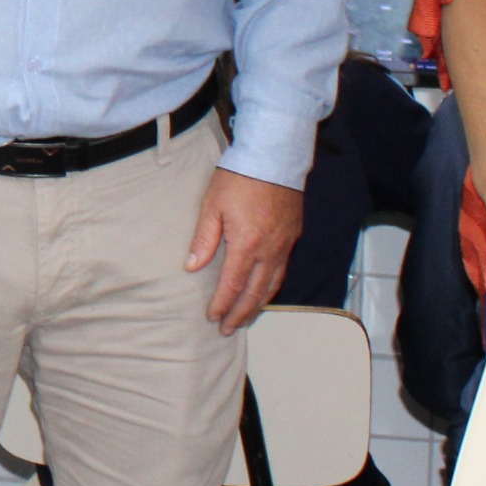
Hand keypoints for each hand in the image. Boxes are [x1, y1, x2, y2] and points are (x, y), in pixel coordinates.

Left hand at [187, 167, 305, 332]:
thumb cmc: (240, 177)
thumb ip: (204, 238)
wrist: (274, 156)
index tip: (213, 317)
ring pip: (273, 284)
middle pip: (255, 292)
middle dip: (241, 314)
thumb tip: (192, 266)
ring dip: (258, 304)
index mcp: (247, 243)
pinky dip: (271, 286)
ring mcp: (284, 244)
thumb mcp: (212, 205)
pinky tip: (264, 291)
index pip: (233, 284)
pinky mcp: (293, 235)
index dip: (222, 304)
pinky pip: (282, 269)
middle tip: (229, 330)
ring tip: (246, 318)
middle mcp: (270, 249)